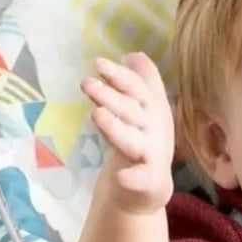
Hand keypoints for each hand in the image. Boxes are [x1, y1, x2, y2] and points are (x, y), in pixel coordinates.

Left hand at [80, 53, 175, 213]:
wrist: (151, 185)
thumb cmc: (143, 140)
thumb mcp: (145, 109)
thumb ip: (142, 82)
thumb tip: (134, 55)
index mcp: (152, 110)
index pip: (137, 89)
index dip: (120, 76)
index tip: (98, 64)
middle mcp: (154, 129)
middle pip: (131, 110)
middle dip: (111, 97)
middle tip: (87, 84)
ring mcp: (152, 154)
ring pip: (133, 140)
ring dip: (117, 128)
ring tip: (98, 116)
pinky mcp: (149, 180)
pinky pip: (143, 178)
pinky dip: (134, 178)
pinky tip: (123, 177)